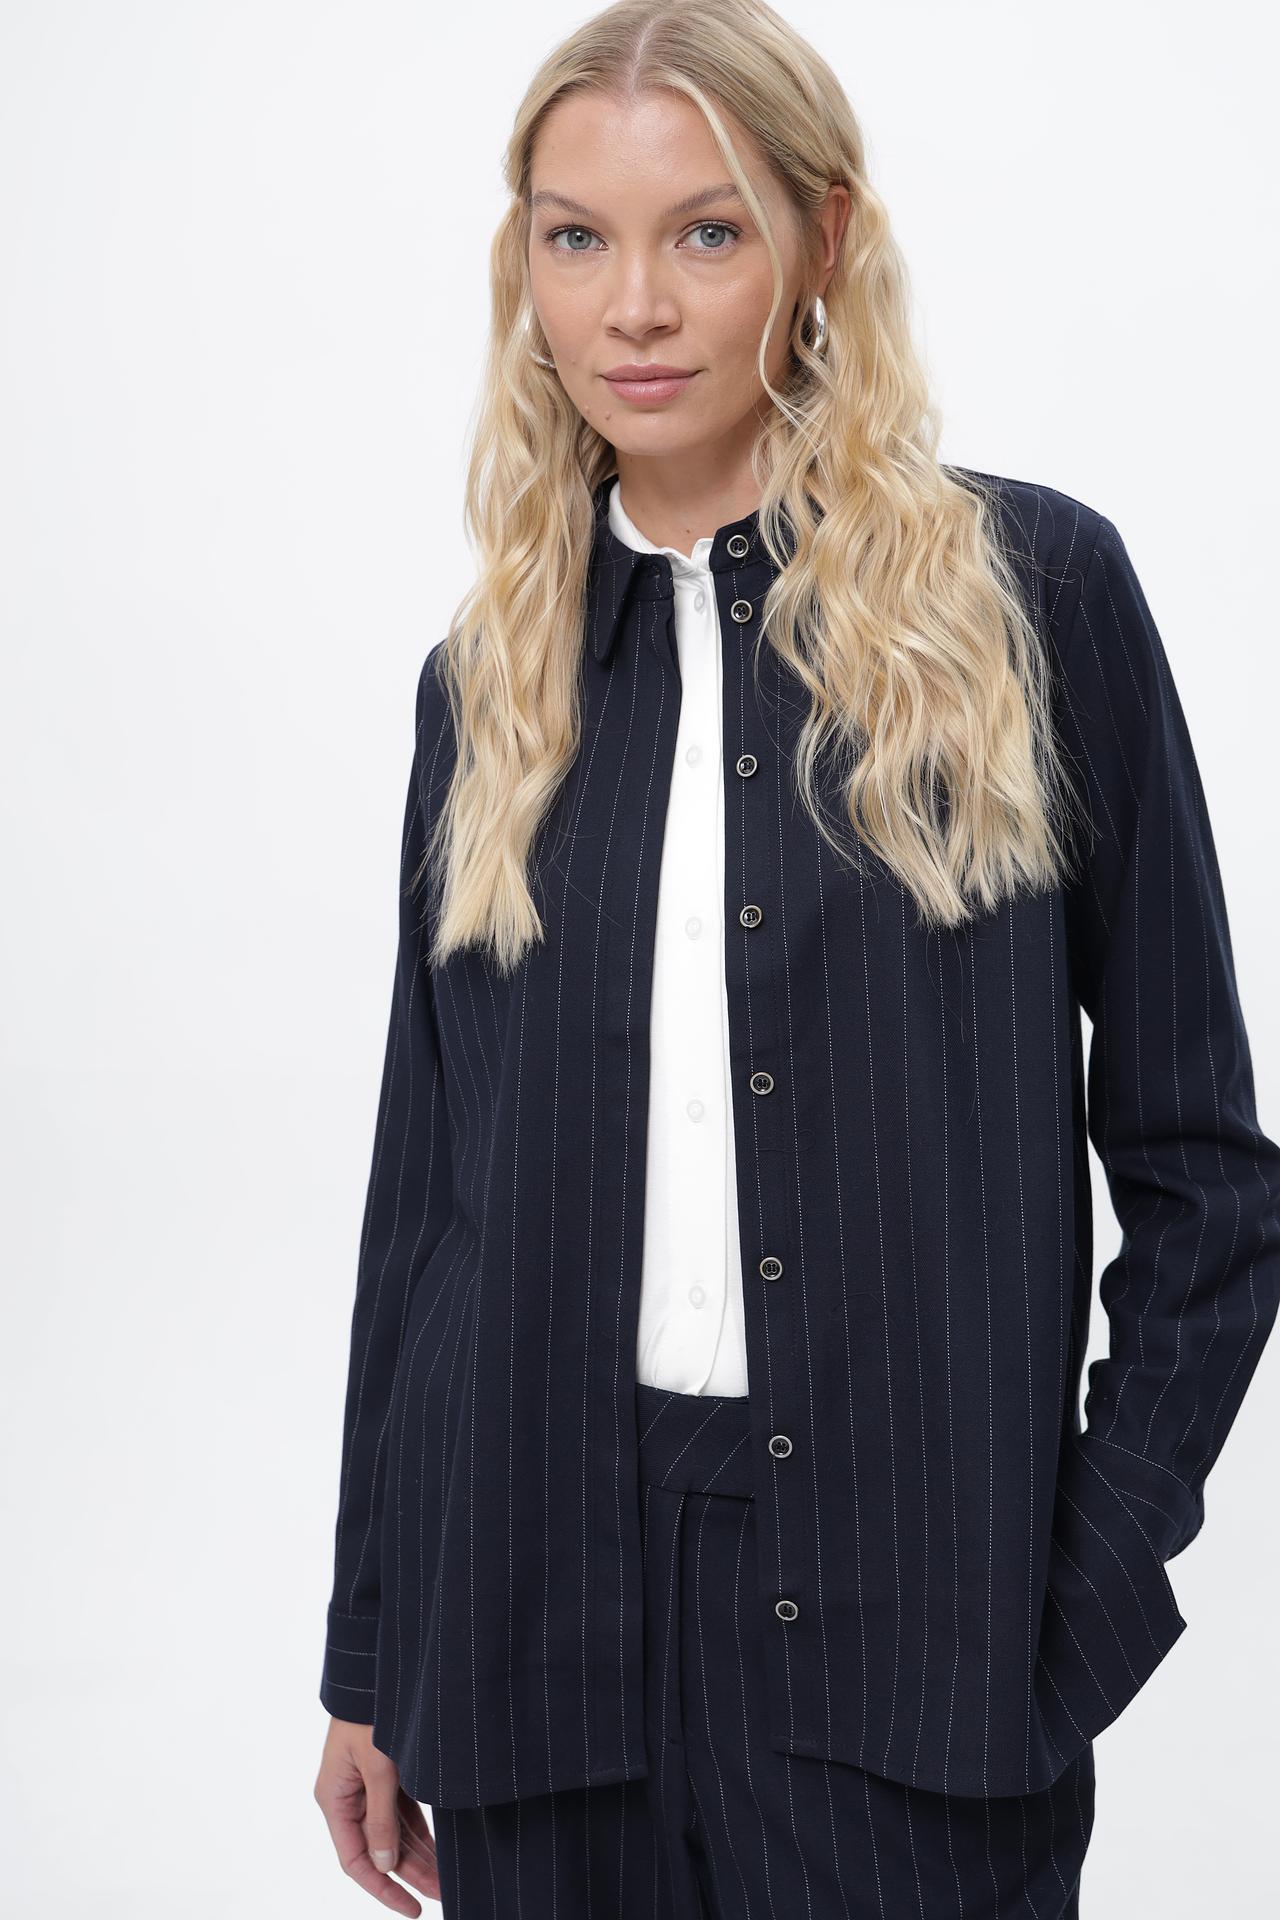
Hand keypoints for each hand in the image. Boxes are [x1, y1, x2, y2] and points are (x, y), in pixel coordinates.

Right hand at [314, 1717, 440, 1912]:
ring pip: (393, 1835)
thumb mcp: (378, 1766)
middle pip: (379, 1850)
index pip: (356, 1860)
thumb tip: (384, 1864)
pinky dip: (420, 1832)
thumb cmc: (370, 1714)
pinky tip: (441, 1850)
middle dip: (411, 1874)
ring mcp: (367, 1788)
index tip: (411, 1907)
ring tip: (447, 1880)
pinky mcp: (385, 1776)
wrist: (374, 1673)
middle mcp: (348, 1798)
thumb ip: (381, 1816)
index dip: (382, 1888)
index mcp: (334, 1799)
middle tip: (443, 1894)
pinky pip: (402, 1814)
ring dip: (419, 1856)